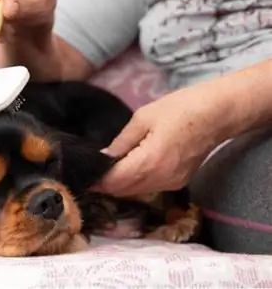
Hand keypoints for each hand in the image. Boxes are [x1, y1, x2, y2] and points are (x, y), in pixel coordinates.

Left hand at [93, 84, 232, 196]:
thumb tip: (103, 158)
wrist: (218, 113)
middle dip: (106, 185)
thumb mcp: (143, 119)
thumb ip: (121, 143)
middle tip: (92, 172)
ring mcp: (172, 183)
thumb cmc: (180, 109)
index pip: (114, 182)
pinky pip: (150, 187)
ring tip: (107, 169)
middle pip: (124, 191)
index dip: (97, 182)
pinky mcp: (179, 182)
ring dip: (120, 185)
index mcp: (149, 162)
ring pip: (137, 191)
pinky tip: (129, 168)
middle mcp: (160, 179)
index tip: (83, 176)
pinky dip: (136, 182)